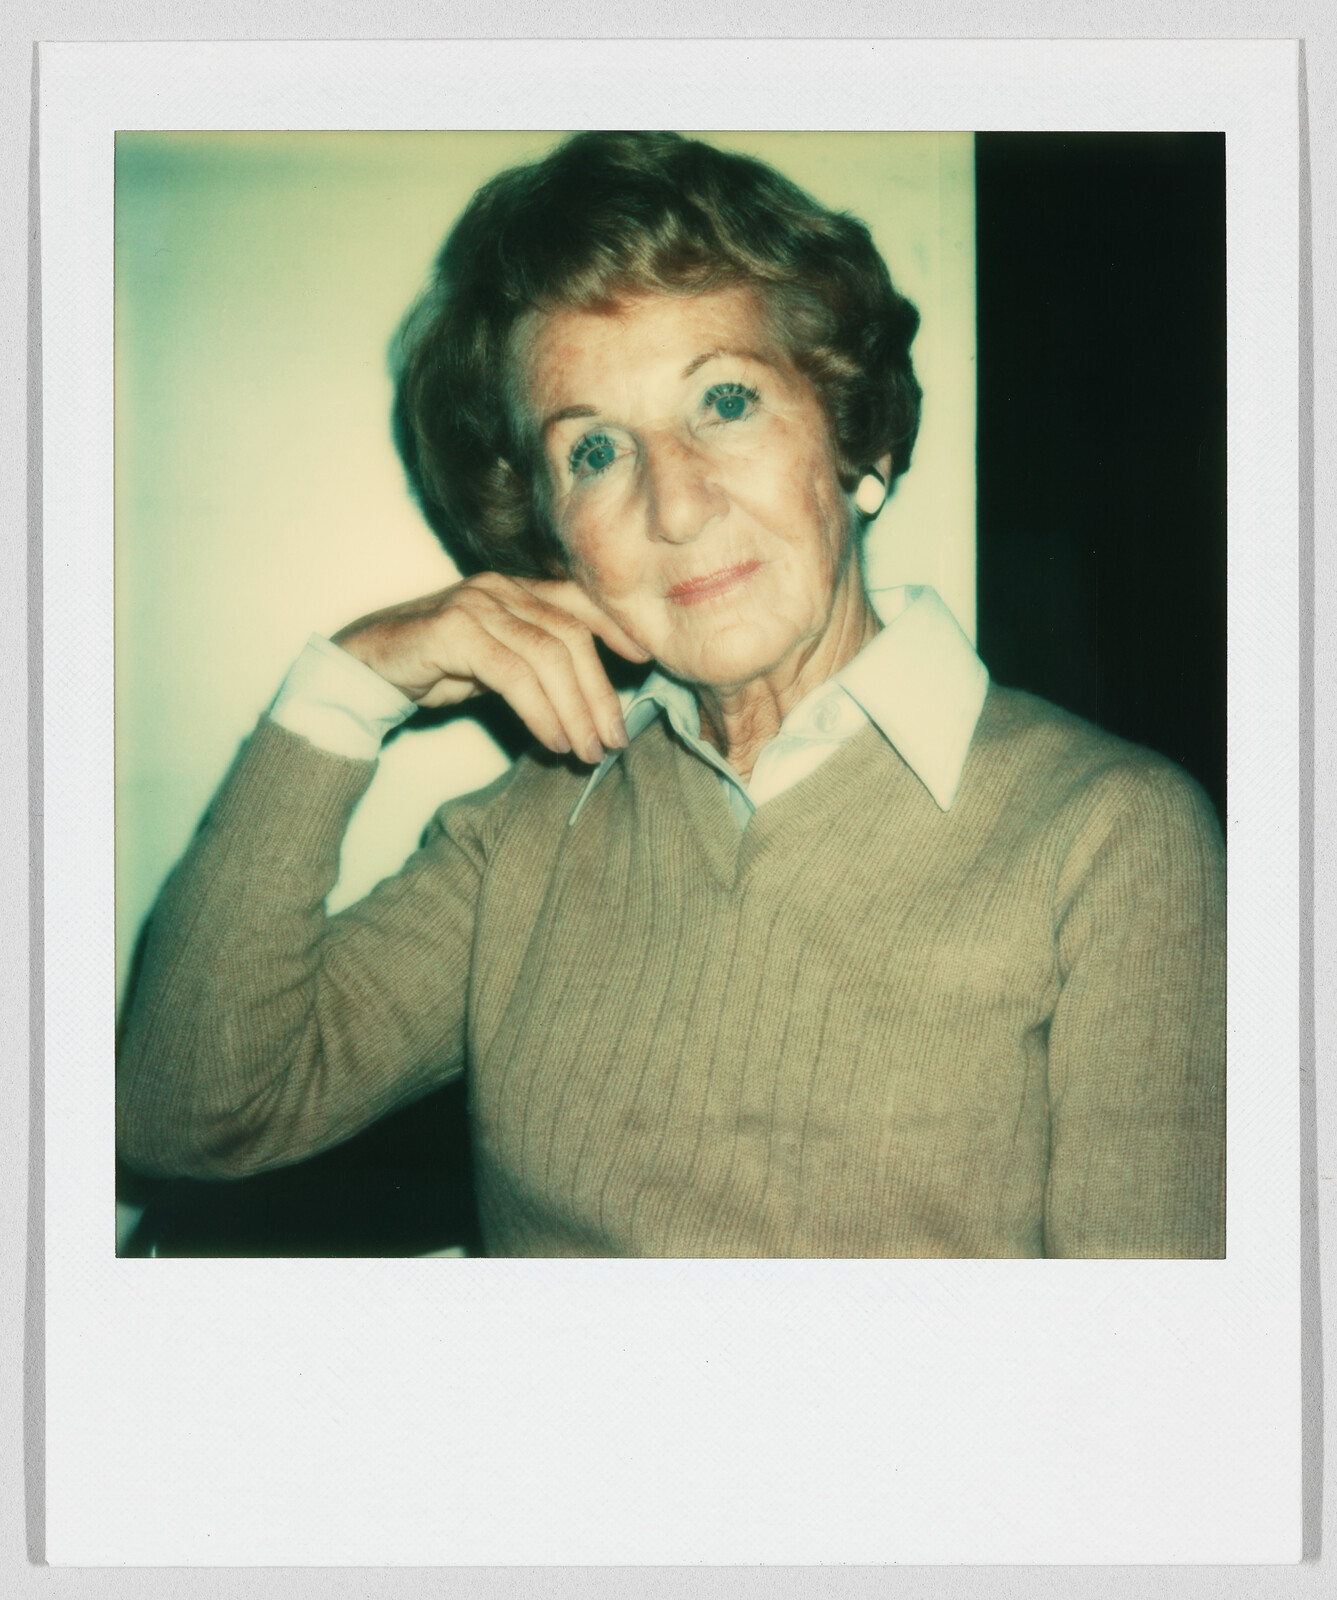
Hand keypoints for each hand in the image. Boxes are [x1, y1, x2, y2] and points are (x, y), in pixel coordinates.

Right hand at [332, 574, 650, 762]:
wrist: (361, 668)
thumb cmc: (431, 667)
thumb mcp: (493, 662)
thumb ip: (535, 665)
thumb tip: (588, 700)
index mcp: (514, 590)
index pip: (579, 600)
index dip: (616, 627)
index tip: (646, 662)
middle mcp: (500, 588)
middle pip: (572, 635)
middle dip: (600, 692)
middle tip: (614, 739)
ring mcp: (476, 604)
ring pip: (549, 655)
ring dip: (576, 709)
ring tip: (587, 750)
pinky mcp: (453, 630)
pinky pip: (513, 673)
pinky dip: (540, 710)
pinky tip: (552, 739)